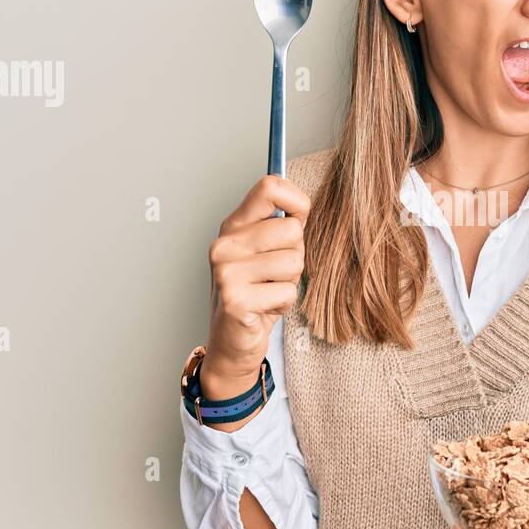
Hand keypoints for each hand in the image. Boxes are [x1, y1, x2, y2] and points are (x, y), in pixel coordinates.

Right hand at [204, 174, 310, 397]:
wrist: (233, 342)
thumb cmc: (256, 295)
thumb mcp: (267, 253)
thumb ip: (282, 225)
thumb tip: (302, 204)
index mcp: (234, 226)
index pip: (269, 187)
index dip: (297, 202)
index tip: (299, 220)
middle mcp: (225, 244)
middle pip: (291, 229)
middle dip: (296, 255)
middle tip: (276, 274)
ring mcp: (227, 271)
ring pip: (293, 261)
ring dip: (290, 282)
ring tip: (269, 291)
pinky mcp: (235, 299)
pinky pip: (287, 291)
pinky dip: (284, 303)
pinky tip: (265, 308)